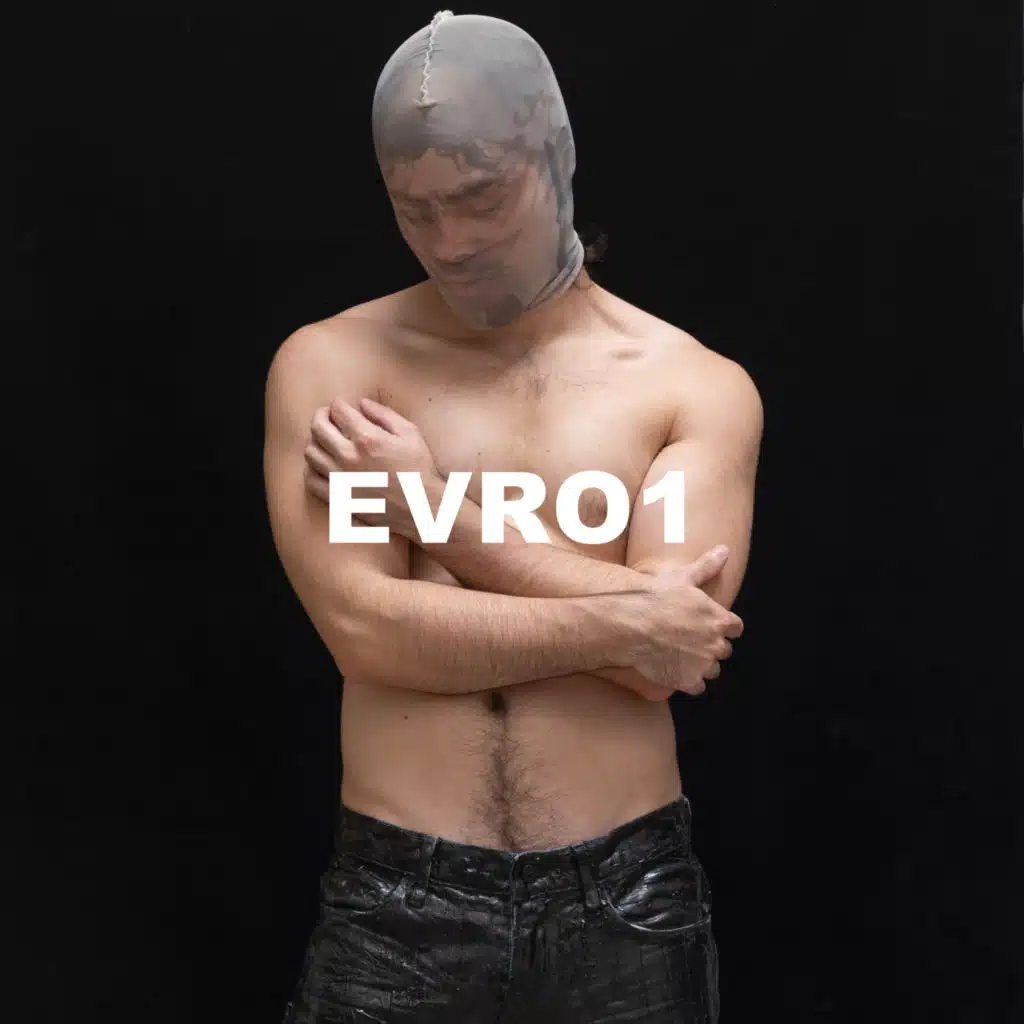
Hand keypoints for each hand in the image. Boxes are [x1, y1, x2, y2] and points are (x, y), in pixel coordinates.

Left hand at [303, 397, 440, 536]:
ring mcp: (340, 480)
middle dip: (321, 416)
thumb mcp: (410, 434)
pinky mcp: (338, 498)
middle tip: (328, 417)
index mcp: (367, 439)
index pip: (338, 410)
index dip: (338, 404)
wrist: (421, 508)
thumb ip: (384, 414)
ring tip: (326, 441)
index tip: (341, 406)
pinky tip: (323, 465)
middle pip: (318, 428)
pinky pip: (311, 480)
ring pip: (310, 452)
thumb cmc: (419, 470)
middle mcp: (348, 458)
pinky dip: (312, 469)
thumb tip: (362, 403)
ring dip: (316, 441)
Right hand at [619, 545, 743, 695]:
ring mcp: (702, 665)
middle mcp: (715, 644)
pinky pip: (698, 687)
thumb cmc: (657, 599)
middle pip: (724, 650)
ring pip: (712, 670)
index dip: (723, 626)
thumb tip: (724, 550)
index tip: (711, 625)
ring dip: (702, 665)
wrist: (632, 624)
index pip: (735, 628)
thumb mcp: (683, 577)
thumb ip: (707, 566)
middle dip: (711, 646)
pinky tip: (675, 671)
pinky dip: (689, 681)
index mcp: (719, 619)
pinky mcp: (688, 681)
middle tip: (690, 639)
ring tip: (682, 656)